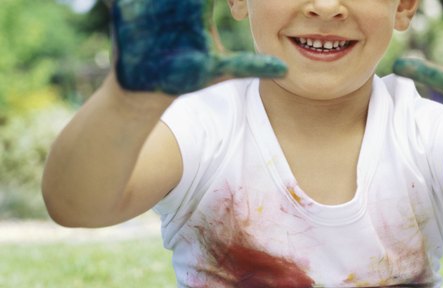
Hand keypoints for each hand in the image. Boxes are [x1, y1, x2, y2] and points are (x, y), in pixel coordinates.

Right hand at [111, 0, 286, 94]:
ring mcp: (150, 1)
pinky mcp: (123, 5)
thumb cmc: (184, 77)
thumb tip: (286, 71)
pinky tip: (132, 5)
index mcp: (197, 5)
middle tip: (194, 5)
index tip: (234, 9)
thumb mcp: (220, 70)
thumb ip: (250, 66)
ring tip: (172, 6)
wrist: (146, 89)